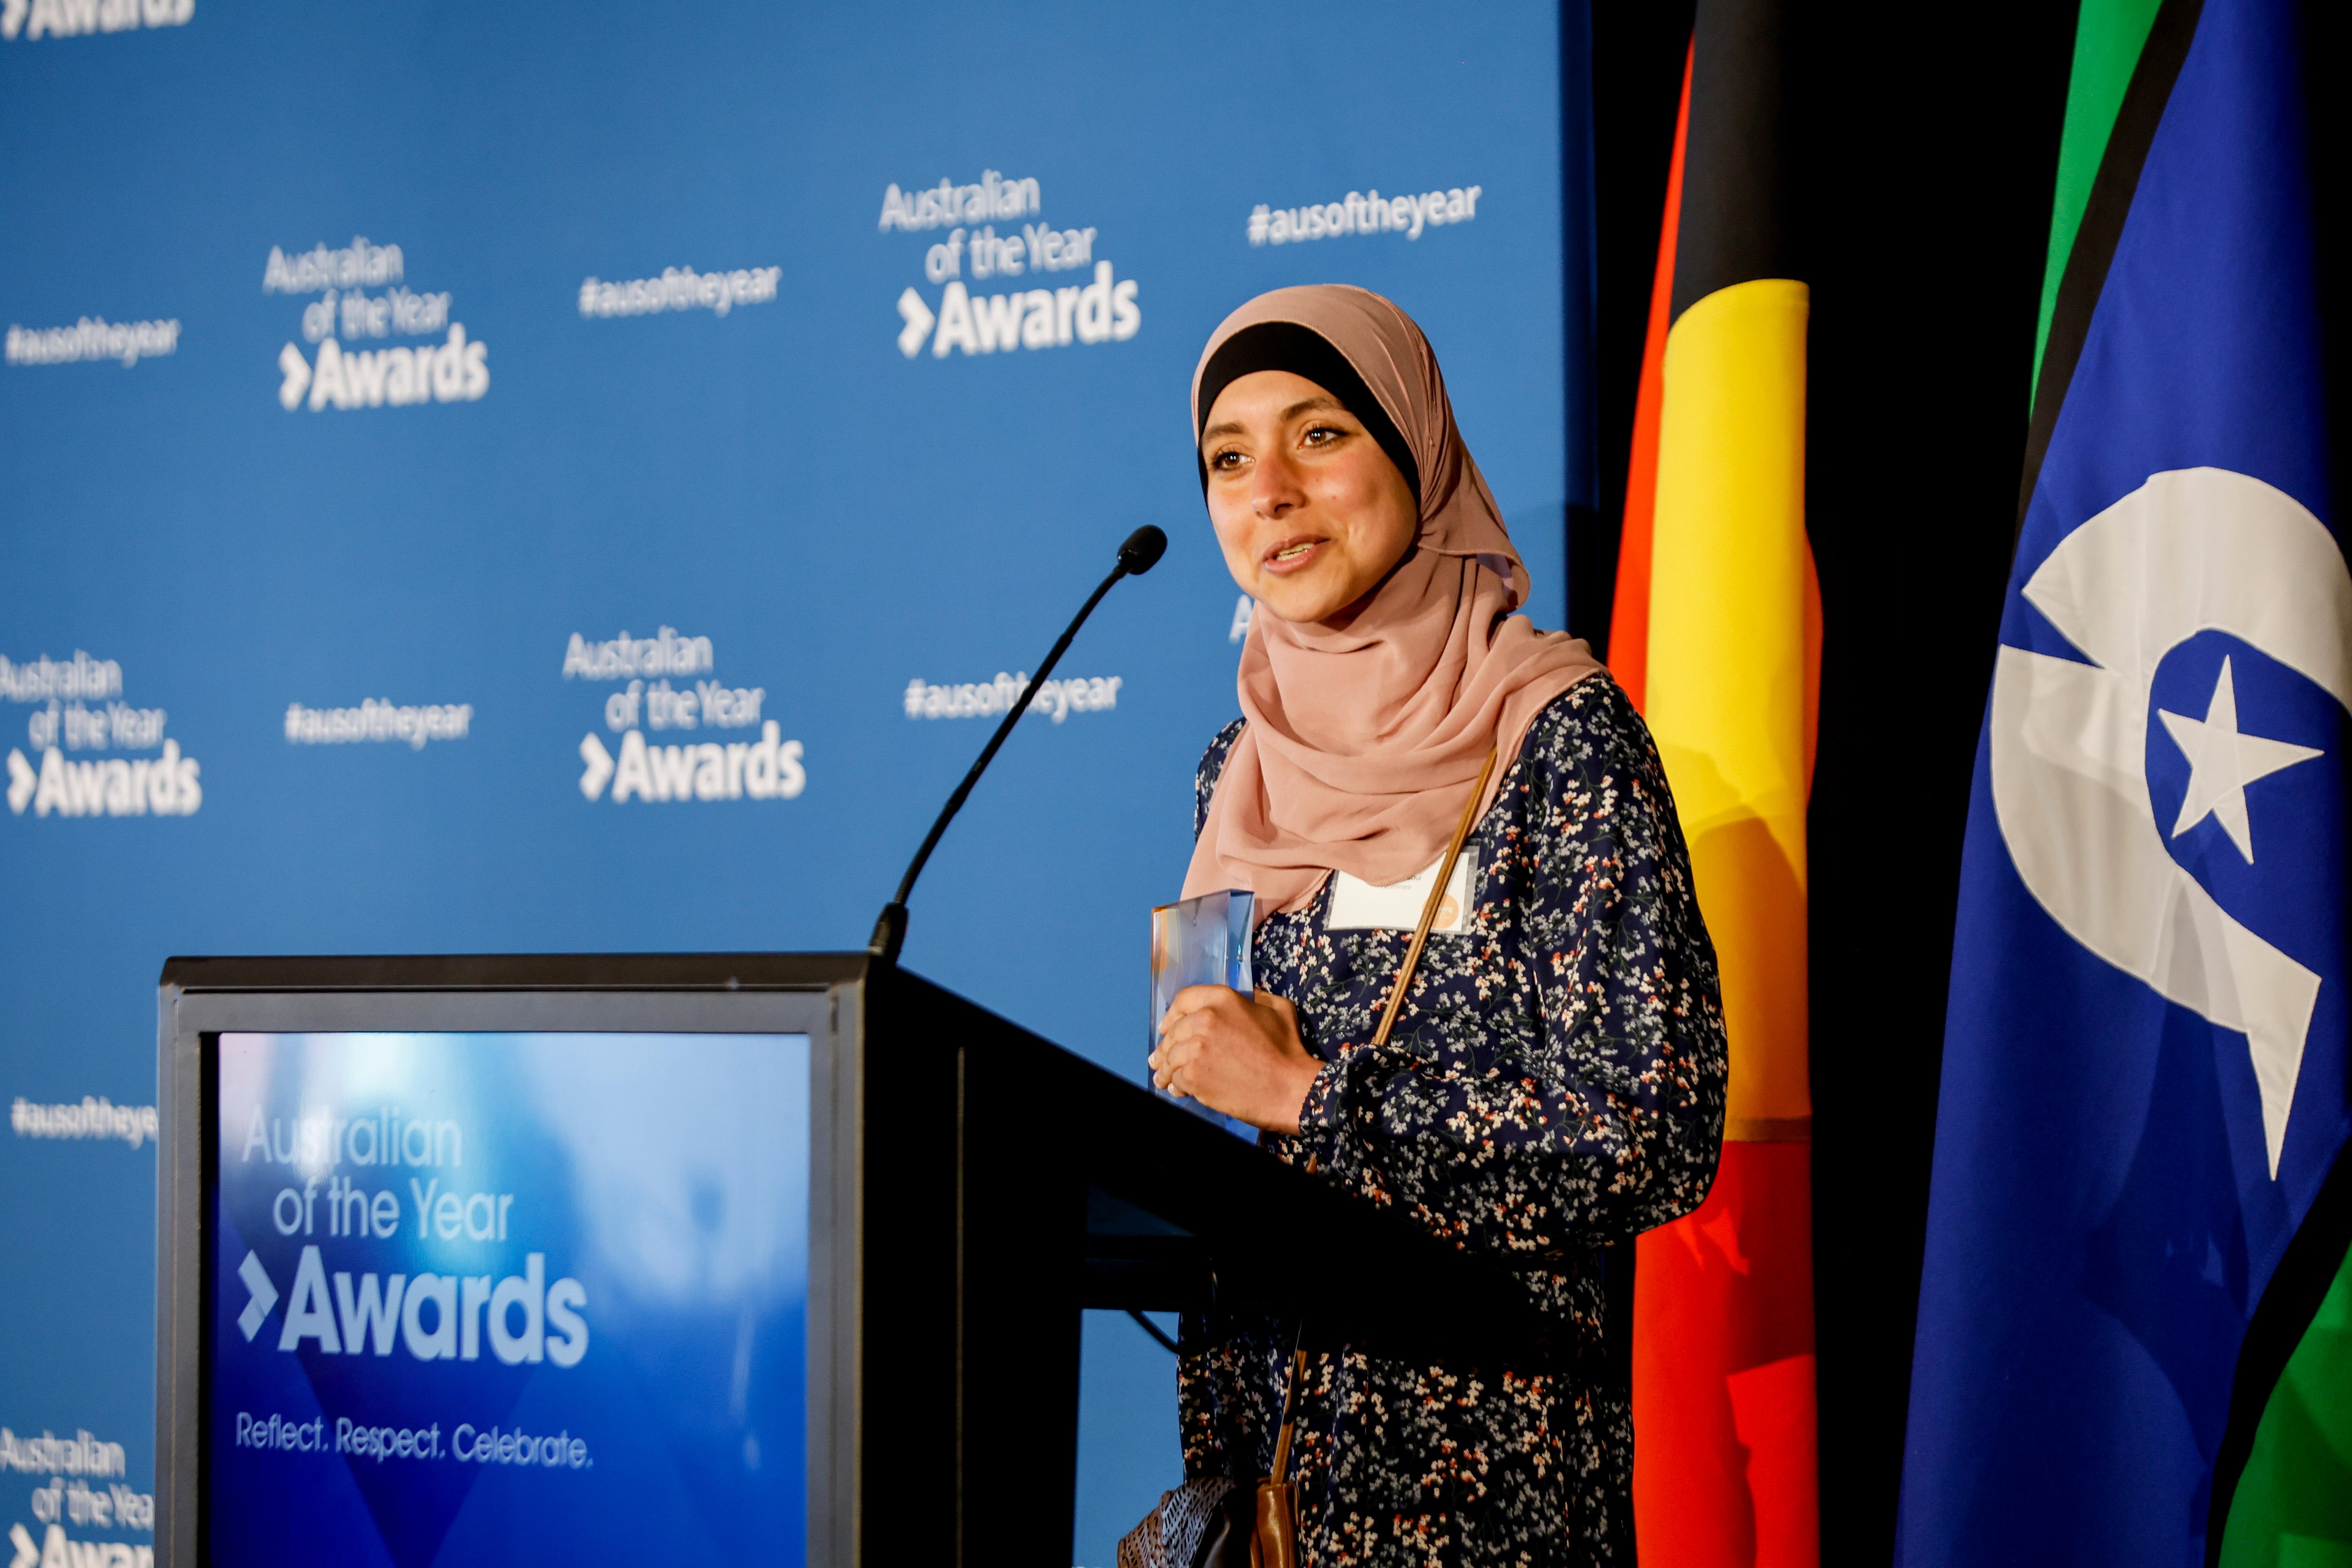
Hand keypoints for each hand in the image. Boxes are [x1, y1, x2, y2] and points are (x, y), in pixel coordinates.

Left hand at [1150, 985, 1323, 1133]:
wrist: (1288, 1089)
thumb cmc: (1287, 1051)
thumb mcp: (1278, 1010)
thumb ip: (1257, 998)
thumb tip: (1247, 996)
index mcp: (1223, 999)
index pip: (1184, 999)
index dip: (1172, 1014)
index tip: (1166, 1026)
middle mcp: (1204, 1019)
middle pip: (1173, 1031)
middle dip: (1165, 1046)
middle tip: (1160, 1058)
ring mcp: (1196, 1049)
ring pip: (1170, 1057)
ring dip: (1165, 1068)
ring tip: (1163, 1078)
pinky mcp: (1194, 1076)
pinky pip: (1176, 1079)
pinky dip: (1175, 1085)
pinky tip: (1178, 1090)